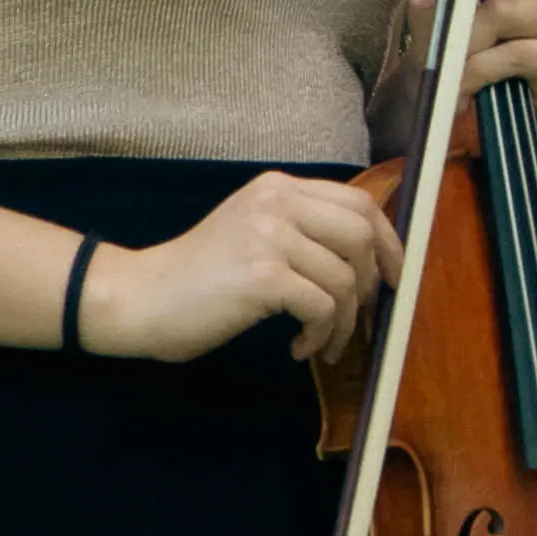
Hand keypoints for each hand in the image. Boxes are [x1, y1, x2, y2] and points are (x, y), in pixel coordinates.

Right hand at [90, 166, 404, 365]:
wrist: (141, 298)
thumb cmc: (200, 277)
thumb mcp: (254, 233)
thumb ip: (303, 231)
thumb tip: (370, 257)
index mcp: (278, 188)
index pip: (359, 203)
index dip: (389, 242)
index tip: (395, 277)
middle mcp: (276, 202)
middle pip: (361, 236)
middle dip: (371, 284)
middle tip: (359, 318)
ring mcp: (269, 235)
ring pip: (345, 279)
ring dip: (343, 322)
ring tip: (320, 342)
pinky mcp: (263, 274)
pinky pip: (323, 307)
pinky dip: (320, 334)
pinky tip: (297, 347)